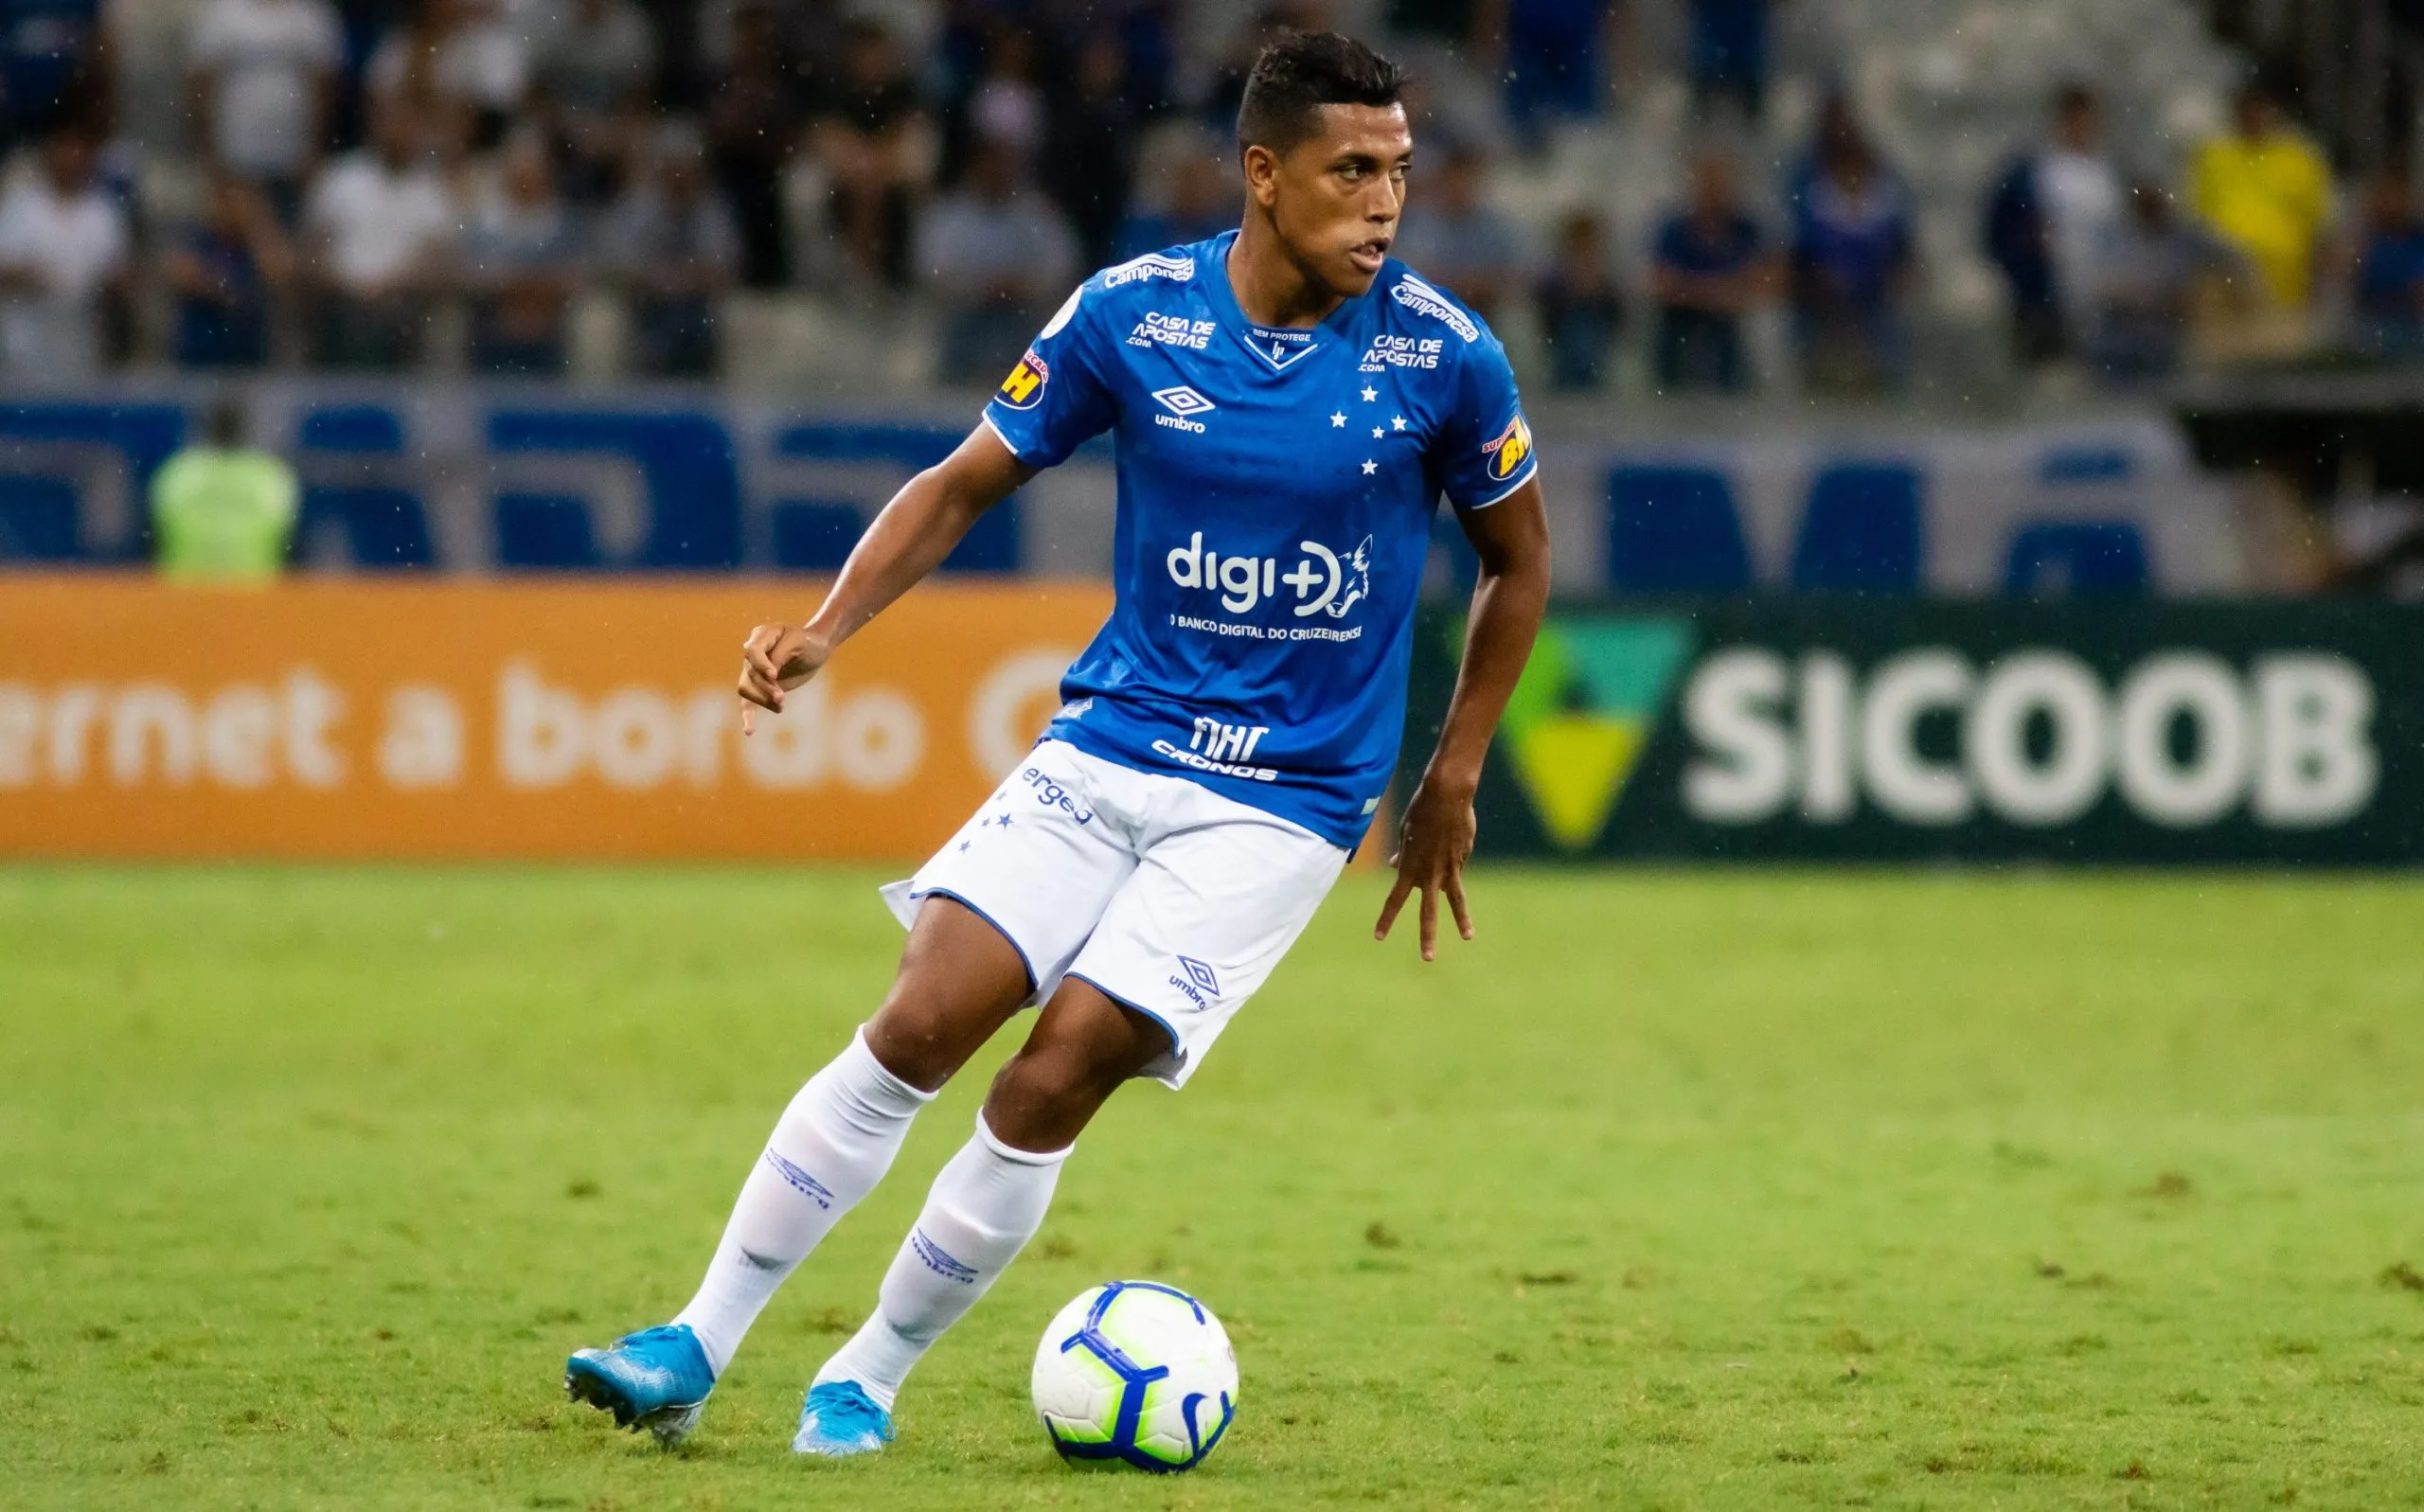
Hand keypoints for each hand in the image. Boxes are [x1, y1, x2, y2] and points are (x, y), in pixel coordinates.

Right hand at [736, 621, 828, 733]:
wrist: (815, 649)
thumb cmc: (809, 642)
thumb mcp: (800, 642)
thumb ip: (782, 654)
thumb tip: (769, 674)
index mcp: (761, 636)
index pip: (752, 651)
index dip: (761, 664)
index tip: (774, 675)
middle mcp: (752, 653)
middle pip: (750, 674)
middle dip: (765, 687)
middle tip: (782, 697)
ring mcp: (753, 670)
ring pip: (747, 689)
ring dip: (762, 700)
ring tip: (780, 706)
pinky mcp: (760, 687)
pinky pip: (748, 702)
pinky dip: (748, 716)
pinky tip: (750, 731)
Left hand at [1374, 779, 1477, 961]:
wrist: (1447, 796)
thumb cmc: (1421, 811)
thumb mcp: (1406, 834)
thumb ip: (1403, 854)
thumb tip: (1395, 866)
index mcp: (1409, 868)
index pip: (1394, 900)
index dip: (1386, 919)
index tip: (1378, 937)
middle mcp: (1429, 874)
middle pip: (1427, 912)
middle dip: (1426, 936)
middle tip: (1427, 958)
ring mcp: (1450, 869)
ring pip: (1455, 901)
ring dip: (1461, 921)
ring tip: (1467, 936)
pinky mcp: (1464, 859)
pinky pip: (1457, 867)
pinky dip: (1453, 860)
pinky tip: (1453, 839)